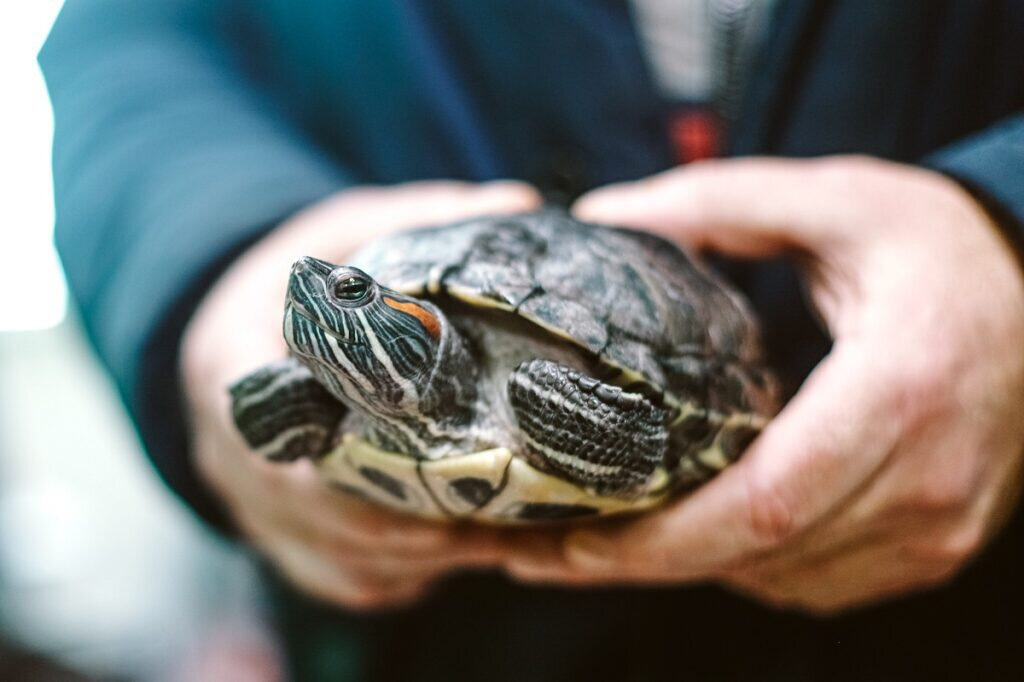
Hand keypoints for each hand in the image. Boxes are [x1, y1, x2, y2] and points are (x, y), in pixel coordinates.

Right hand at [182, 181, 541, 608]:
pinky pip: (363, 581)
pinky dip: (419, 569)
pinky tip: (472, 542)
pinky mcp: (298, 550)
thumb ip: (420, 218)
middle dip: (429, 514)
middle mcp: (241, 469)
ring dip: (436, 550)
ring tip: (513, 525)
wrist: (229, 344)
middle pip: (338, 519)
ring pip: (359, 564)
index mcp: (233, 381)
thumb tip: (520, 204)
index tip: (456, 455)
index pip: (290, 442)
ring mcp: (268, 521)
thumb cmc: (283, 284)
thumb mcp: (338, 231)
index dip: (374, 462)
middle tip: (515, 499)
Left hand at [505, 157, 1023, 612]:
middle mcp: (926, 479)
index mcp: (899, 391)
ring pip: (780, 578)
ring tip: (605, 534)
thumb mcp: (836, 199)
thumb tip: (607, 216)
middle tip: (549, 549)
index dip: (655, 538)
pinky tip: (699, 527)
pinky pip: (817, 582)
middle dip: (641, 563)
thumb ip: (718, 201)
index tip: (568, 539)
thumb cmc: (943, 249)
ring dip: (687, 565)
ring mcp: (937, 526)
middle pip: (758, 555)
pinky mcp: (934, 546)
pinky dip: (746, 564)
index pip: (762, 502)